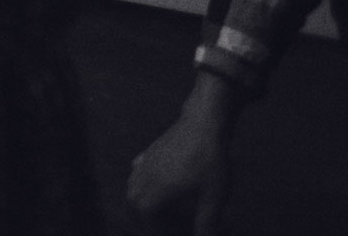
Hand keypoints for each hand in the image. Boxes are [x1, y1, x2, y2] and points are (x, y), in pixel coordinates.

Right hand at [126, 75, 237, 233]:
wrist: (205, 123)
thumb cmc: (211, 160)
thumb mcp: (214, 195)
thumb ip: (207, 220)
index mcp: (158, 188)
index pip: (144, 213)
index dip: (155, 226)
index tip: (172, 230)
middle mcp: (146, 175)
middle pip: (134, 201)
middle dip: (147, 216)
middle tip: (167, 223)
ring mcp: (146, 161)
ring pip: (133, 185)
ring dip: (144, 199)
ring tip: (165, 207)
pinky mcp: (151, 150)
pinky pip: (137, 170)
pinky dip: (143, 182)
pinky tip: (159, 183)